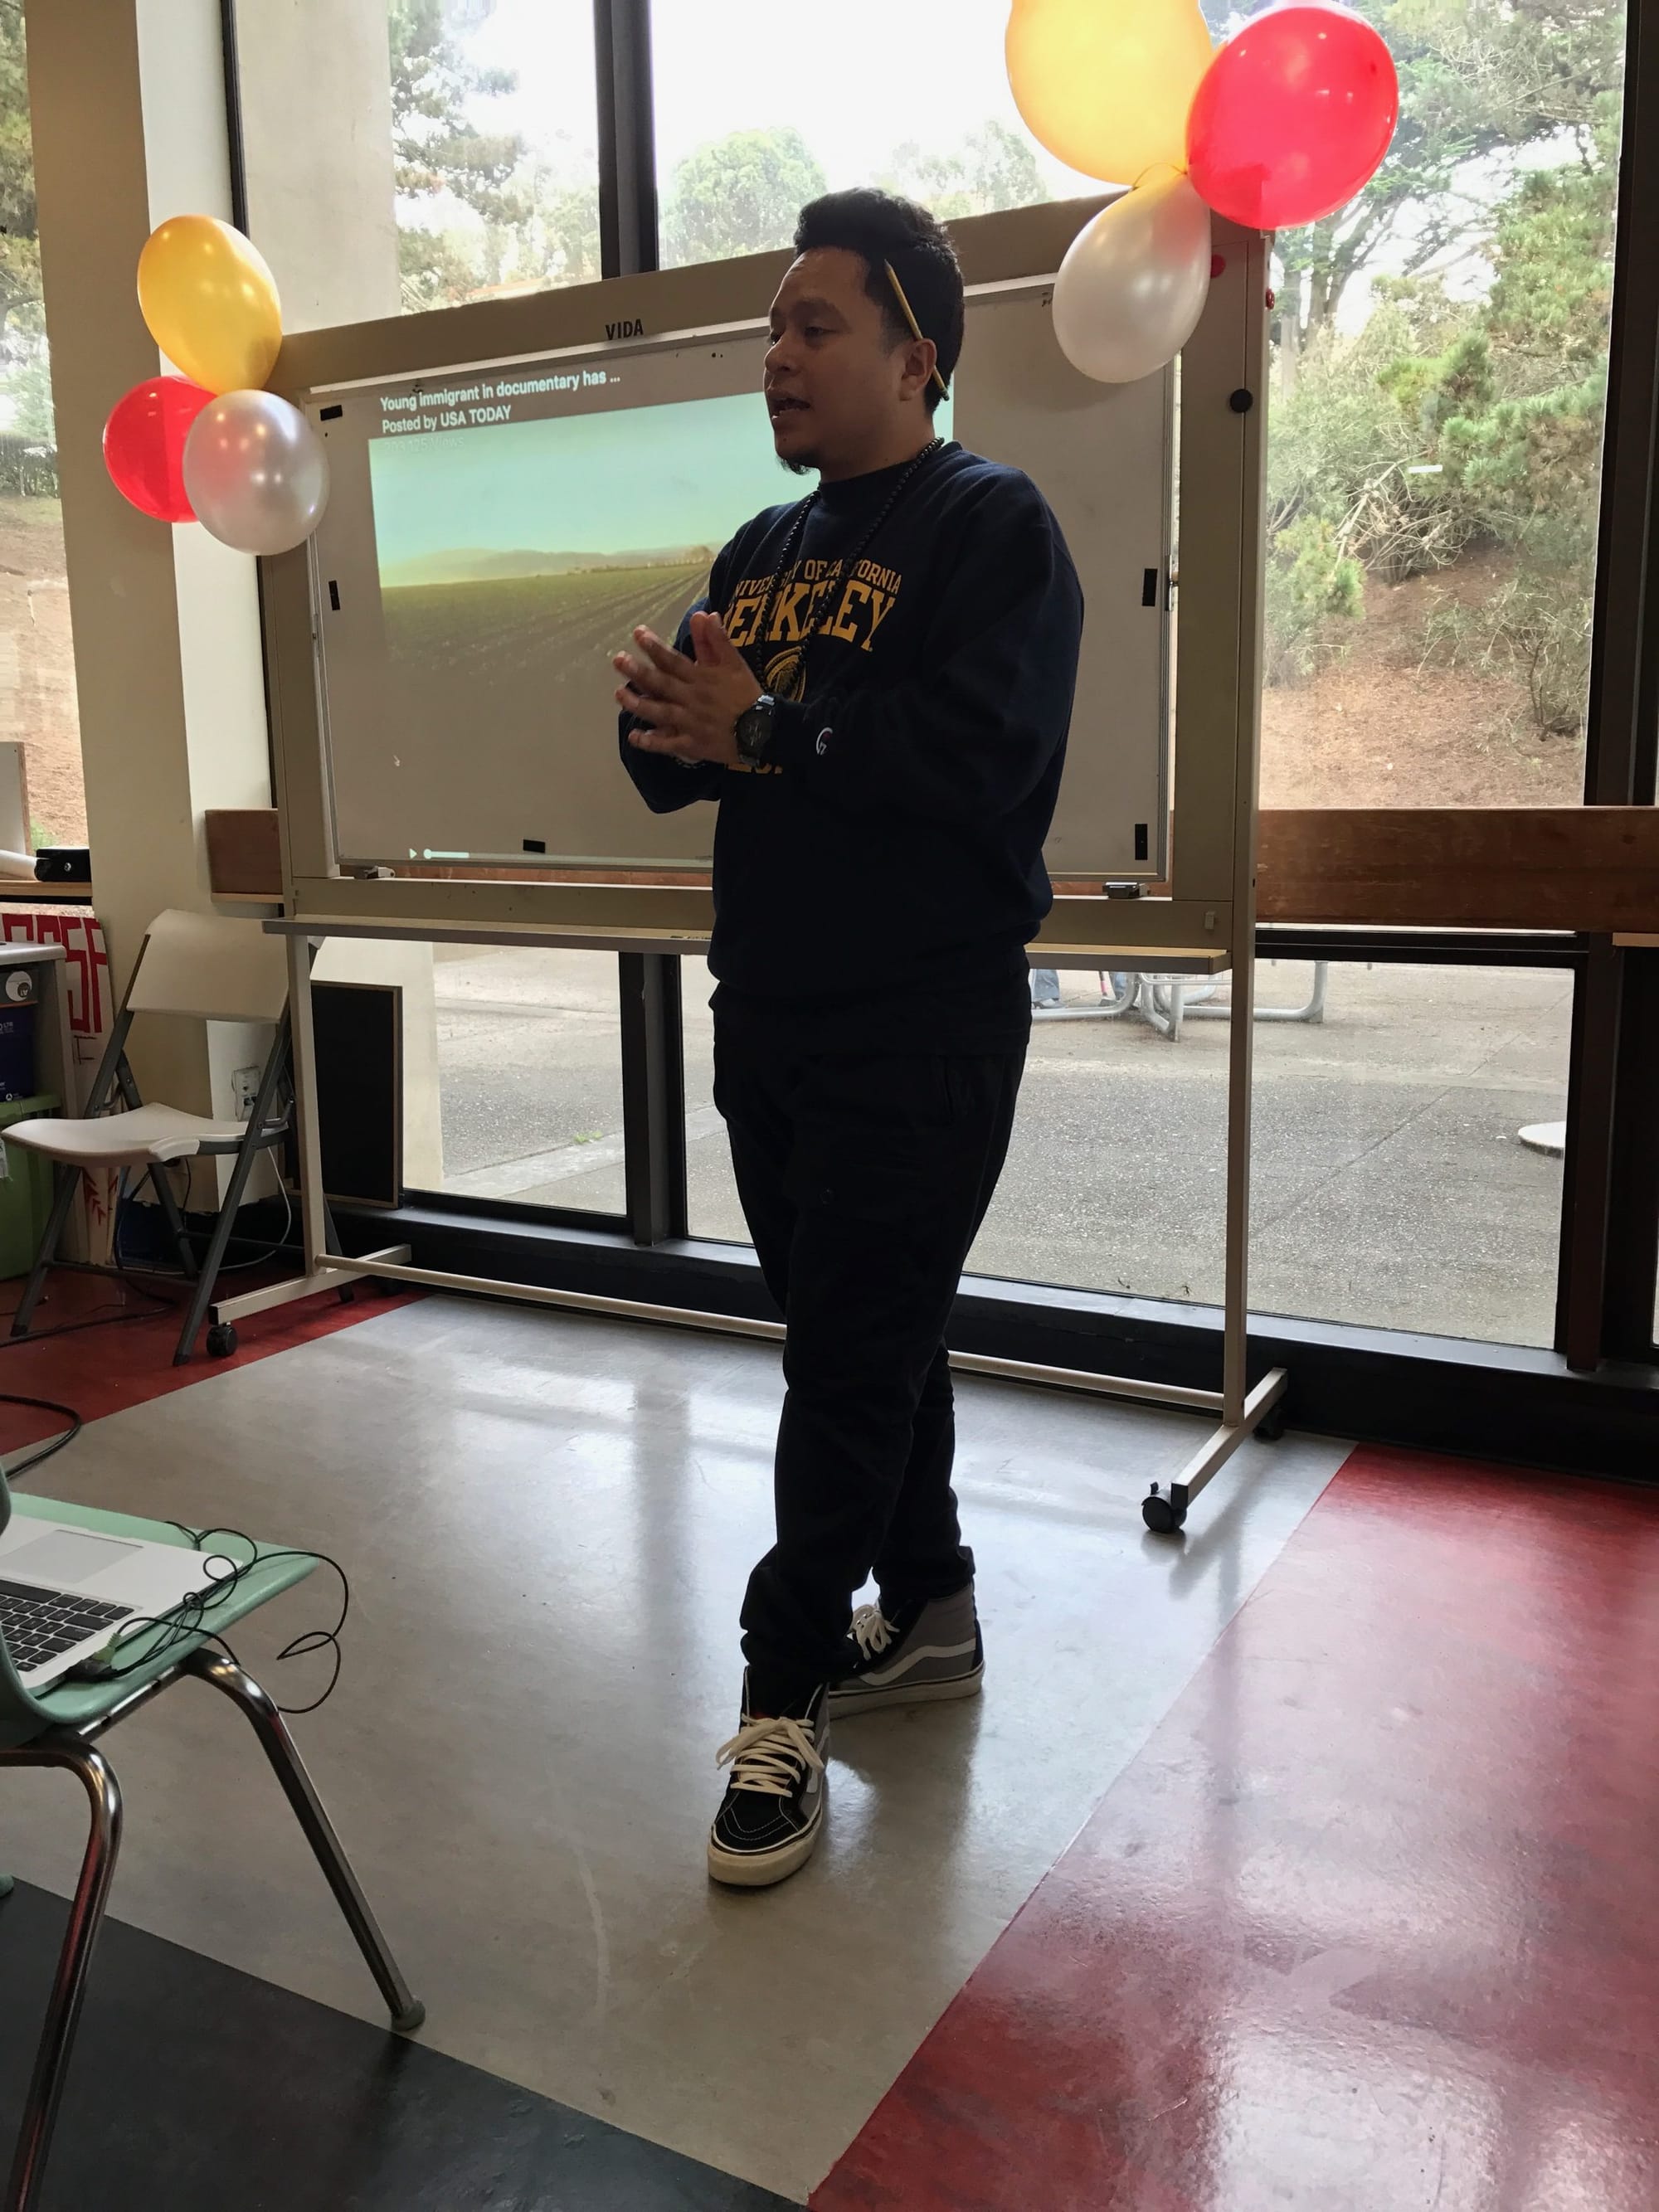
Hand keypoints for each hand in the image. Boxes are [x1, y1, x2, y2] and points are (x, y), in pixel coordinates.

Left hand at [615, 613, 760, 766]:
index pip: (673, 660)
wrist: (763, 729)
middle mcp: (691, 698)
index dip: (655, 647)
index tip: (637, 634)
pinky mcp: (693, 744)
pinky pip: (669, 744)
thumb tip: (705, 615)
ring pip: (661, 712)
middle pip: (661, 683)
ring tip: (619, 694)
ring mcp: (690, 722)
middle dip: (638, 671)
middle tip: (617, 660)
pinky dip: (652, 742)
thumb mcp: (735, 663)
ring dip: (638, 704)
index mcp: (700, 678)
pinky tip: (634, 736)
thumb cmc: (747, 694)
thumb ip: (718, 640)